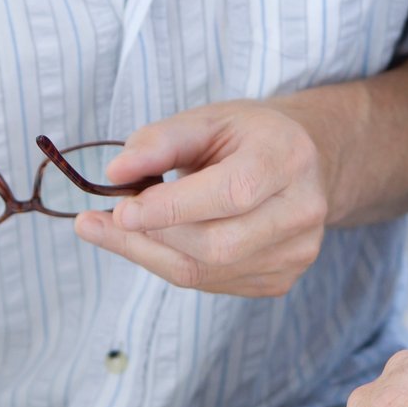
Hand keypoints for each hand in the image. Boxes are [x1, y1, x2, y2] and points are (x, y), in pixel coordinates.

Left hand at [72, 101, 329, 297]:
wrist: (299, 163)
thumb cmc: (246, 137)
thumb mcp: (205, 121)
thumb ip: (159, 142)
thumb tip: (115, 173)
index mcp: (287, 157)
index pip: (231, 194)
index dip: (172, 209)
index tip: (120, 210)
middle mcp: (302, 210)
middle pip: (218, 244)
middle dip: (152, 237)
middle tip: (105, 221)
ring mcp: (297, 251)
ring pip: (208, 273)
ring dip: (153, 255)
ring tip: (121, 230)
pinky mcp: (282, 279)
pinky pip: (212, 285)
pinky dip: (174, 264)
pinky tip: (163, 241)